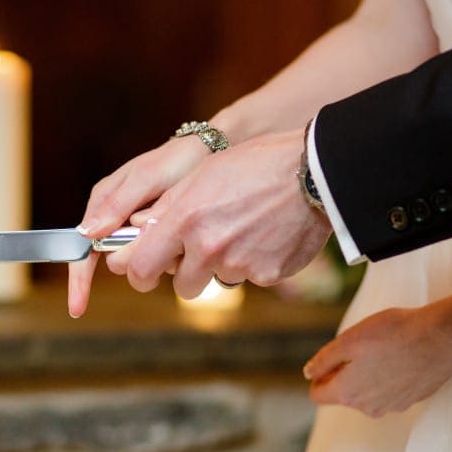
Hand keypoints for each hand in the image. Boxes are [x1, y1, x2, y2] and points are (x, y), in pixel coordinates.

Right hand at [68, 135, 209, 316]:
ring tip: (183, 233)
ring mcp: (137, 227)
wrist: (210, 154)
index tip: (78, 308)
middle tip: (166, 244)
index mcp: (104, 203)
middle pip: (115, 259)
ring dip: (160, 256)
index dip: (79, 280)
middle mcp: (116, 217)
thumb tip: (86, 233)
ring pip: (139, 260)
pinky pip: (159, 254)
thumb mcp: (146, 180)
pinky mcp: (157, 233)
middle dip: (137, 261)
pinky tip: (188, 238)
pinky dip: (172, 252)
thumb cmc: (176, 161)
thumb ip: (116, 205)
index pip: (83, 249)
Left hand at [106, 129, 331, 297]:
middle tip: (205, 252)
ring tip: (245, 230)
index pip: (142, 268)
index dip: (140, 275)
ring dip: (226, 264)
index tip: (144, 274)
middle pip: (184, 287)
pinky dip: (257, 262)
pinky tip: (270, 234)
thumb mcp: (203, 174)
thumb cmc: (254, 165)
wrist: (315, 171)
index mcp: (185, 219)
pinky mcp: (268, 275)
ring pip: (220, 279)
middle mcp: (209, 247)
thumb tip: (136, 228)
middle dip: (189, 275)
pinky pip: (252, 277)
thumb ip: (167, 206)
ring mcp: (240, 264)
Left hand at [306, 299, 451, 416]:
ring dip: (369, 375)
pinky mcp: (414, 399)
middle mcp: (369, 408)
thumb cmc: (393, 334)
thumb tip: (308, 374)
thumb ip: (324, 360)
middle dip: (345, 374)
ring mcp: (394, 406)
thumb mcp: (348, 340)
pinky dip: (391, 376)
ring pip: (369, 393)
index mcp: (348, 394)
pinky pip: (392, 390)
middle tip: (360, 347)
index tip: (331, 358)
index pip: (318, 395)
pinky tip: (402, 355)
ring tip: (384, 349)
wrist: (444, 338)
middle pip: (345, 394)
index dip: (318, 376)